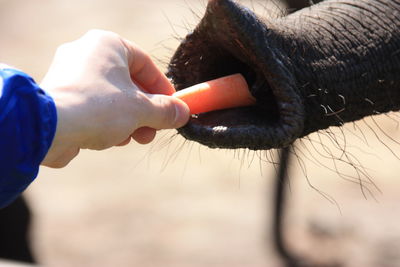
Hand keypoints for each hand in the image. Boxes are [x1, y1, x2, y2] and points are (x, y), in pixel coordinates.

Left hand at [40, 30, 188, 167]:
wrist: (49, 128)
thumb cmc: (98, 108)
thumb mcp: (142, 109)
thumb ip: (165, 110)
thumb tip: (183, 113)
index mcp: (107, 45)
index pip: (145, 64)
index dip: (162, 88)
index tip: (173, 107)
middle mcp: (86, 54)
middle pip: (129, 83)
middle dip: (146, 111)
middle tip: (156, 129)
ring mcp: (71, 75)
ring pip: (112, 98)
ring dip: (130, 120)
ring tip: (137, 138)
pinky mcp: (61, 96)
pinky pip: (94, 107)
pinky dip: (109, 122)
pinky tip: (114, 140)